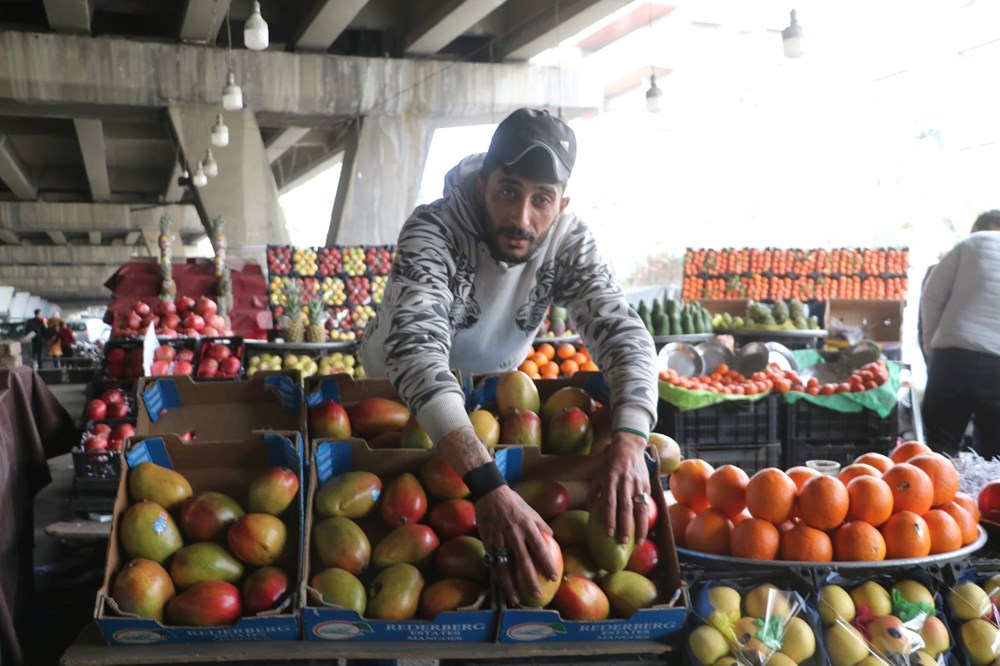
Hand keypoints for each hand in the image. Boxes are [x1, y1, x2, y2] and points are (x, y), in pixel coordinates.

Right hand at [475, 485, 556, 605]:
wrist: (490, 493)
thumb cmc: (513, 502)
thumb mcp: (531, 510)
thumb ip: (541, 524)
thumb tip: (551, 536)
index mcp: (527, 526)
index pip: (540, 548)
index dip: (547, 564)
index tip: (553, 577)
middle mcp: (514, 534)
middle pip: (524, 561)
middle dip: (531, 580)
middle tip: (537, 595)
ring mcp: (500, 539)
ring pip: (505, 566)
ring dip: (510, 584)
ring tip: (516, 599)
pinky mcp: (488, 542)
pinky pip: (493, 562)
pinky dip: (497, 576)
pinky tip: (501, 587)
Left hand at [586, 431, 650, 545]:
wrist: (629, 447)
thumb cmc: (610, 464)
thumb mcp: (598, 475)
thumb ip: (594, 492)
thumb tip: (590, 510)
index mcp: (610, 480)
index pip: (609, 503)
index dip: (609, 519)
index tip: (608, 534)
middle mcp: (624, 483)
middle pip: (625, 508)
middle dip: (624, 527)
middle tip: (622, 543)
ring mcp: (637, 484)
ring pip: (640, 508)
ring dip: (640, 527)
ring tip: (638, 542)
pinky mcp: (647, 485)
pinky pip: (647, 503)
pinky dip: (646, 517)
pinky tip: (645, 529)